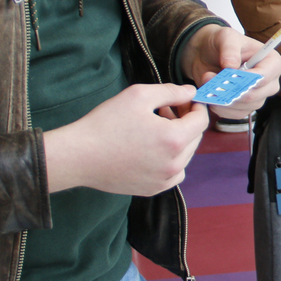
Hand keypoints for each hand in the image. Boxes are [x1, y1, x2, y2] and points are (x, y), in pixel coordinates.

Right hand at [43, 83, 209, 195]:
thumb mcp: (139, 96)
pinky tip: (152, 149)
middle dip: (186, 121)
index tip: (186, 100)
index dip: (196, 106)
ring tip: (155, 127)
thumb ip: (171, 91)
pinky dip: (171, 160)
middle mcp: (175, 163)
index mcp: (175, 139)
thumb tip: (191, 92)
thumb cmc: (106, 123)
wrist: (79, 156)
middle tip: (166, 110)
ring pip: (185, 155)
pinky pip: (174, 173)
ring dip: (178, 140)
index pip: (201, 121)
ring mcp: (164, 179)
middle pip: (194, 138)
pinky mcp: (153, 189)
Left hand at [179, 23, 280, 120]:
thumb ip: (229, 48)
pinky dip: (222, 108)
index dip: (247, 79)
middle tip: (213, 79)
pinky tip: (212, 97)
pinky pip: (236, 114)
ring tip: (208, 84)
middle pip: (255, 95)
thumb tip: (231, 65)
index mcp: (271, 62)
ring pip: (245, 106)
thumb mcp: (225, 37)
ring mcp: (258, 96)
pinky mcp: (245, 106)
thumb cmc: (222, 43)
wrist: (207, 54)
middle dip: (231, 90)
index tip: (229, 76)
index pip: (265, 76)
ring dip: (224, 98)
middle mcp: (269, 81)